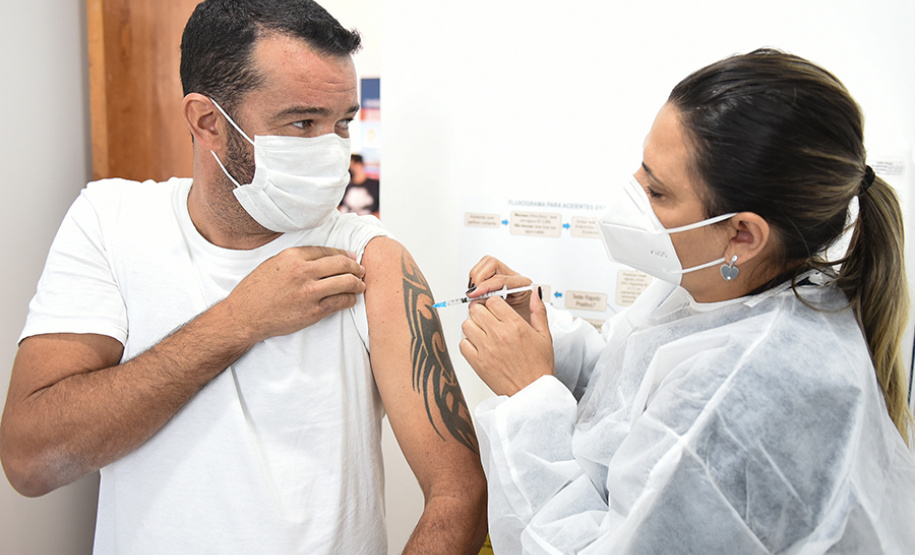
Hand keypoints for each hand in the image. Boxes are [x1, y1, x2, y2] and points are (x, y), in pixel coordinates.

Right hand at [223, 246, 365, 343]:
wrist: (245, 315)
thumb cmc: (257, 289)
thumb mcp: (274, 263)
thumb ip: (297, 258)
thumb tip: (324, 256)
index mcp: (293, 256)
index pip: (328, 251)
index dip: (344, 255)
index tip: (351, 258)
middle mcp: (303, 272)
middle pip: (342, 264)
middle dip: (356, 267)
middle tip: (361, 271)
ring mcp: (309, 292)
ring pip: (346, 282)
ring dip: (357, 284)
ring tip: (360, 285)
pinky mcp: (313, 311)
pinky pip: (340, 302)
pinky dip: (350, 300)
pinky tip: (350, 300)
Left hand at [460, 285, 553, 395]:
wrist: (532, 393)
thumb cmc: (539, 367)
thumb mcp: (545, 336)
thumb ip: (538, 312)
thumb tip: (535, 293)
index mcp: (515, 325)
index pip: (493, 300)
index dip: (493, 303)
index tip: (496, 309)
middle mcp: (499, 335)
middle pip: (476, 309)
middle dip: (481, 311)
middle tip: (488, 319)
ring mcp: (486, 349)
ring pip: (467, 324)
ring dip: (473, 326)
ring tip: (483, 332)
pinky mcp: (477, 362)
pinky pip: (463, 344)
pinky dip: (468, 343)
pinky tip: (479, 346)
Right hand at [466, 256, 532, 323]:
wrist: (529, 316)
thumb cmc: (523, 316)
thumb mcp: (510, 315)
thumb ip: (493, 307)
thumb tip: (474, 302)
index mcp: (522, 285)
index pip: (500, 279)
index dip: (484, 286)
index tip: (473, 294)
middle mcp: (514, 276)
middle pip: (492, 264)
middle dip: (478, 278)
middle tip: (473, 292)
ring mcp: (507, 273)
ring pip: (487, 262)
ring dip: (476, 275)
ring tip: (474, 290)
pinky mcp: (499, 273)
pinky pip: (484, 267)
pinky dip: (476, 276)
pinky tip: (476, 288)